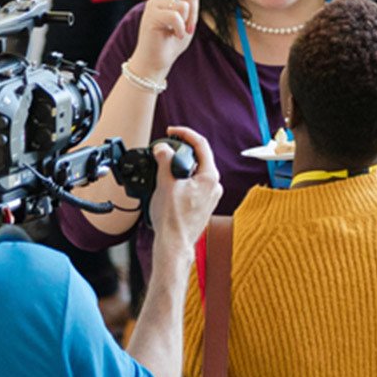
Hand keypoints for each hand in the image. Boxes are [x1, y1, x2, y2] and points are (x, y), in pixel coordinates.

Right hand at [129, 0, 220, 79]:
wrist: (156, 61)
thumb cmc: (172, 41)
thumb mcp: (187, 19)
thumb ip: (191, 1)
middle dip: (196, 13)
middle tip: (189, 28)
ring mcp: (154, 3)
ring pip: (185, 4)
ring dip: (188, 22)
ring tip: (180, 32)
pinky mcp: (151, 14)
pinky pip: (176, 16)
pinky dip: (180, 28)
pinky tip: (174, 35)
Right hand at [147, 126, 222, 258]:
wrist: (173, 245)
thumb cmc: (173, 220)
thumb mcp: (165, 183)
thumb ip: (164, 161)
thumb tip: (162, 149)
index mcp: (210, 177)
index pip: (201, 144)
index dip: (185, 134)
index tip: (173, 131)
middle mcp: (214, 185)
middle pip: (198, 158)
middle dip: (181, 152)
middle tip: (166, 150)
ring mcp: (210, 196)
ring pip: (194, 173)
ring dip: (179, 168)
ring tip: (164, 170)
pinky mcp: (203, 205)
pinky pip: (193, 185)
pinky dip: (181, 181)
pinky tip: (169, 186)